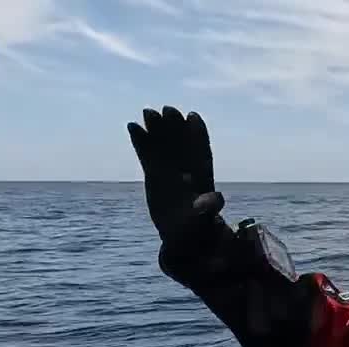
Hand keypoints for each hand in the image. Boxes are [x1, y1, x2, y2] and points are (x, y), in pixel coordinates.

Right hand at [126, 106, 227, 275]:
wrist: (181, 235)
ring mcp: (168, 168)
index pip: (201, 149)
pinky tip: (132, 126)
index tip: (193, 117)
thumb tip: (216, 200)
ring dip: (157, 128)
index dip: (198, 132)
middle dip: (176, 125)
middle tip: (167, 110)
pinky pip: (146, 153)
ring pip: (163, 144)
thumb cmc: (197, 228)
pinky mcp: (153, 173)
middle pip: (181, 141)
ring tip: (147, 112)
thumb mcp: (204, 219)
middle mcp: (185, 167)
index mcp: (202, 175)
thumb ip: (209, 208)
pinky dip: (141, 141)